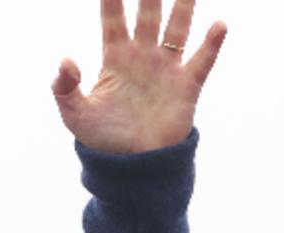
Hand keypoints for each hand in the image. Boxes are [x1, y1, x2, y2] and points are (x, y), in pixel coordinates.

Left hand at [53, 0, 226, 153]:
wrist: (132, 166)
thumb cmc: (102, 138)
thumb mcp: (75, 113)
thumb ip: (64, 87)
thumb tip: (66, 61)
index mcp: (115, 59)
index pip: (113, 20)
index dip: (112, 0)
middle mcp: (143, 57)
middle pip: (148, 16)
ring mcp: (166, 69)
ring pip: (177, 29)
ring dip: (184, 8)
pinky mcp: (186, 87)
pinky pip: (201, 61)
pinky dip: (211, 44)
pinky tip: (218, 25)